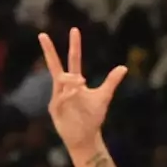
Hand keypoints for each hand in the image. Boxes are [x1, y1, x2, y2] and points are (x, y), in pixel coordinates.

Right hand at [41, 28, 123, 153]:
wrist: (86, 137)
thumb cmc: (92, 117)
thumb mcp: (104, 96)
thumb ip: (111, 81)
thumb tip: (123, 67)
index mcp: (75, 82)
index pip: (73, 60)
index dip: (75, 46)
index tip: (75, 30)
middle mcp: (64, 87)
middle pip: (54, 65)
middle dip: (48, 50)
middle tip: (42, 34)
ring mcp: (57, 96)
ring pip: (60, 81)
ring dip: (71, 79)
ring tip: (82, 83)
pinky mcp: (54, 108)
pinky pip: (59, 97)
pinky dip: (68, 93)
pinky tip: (75, 92)